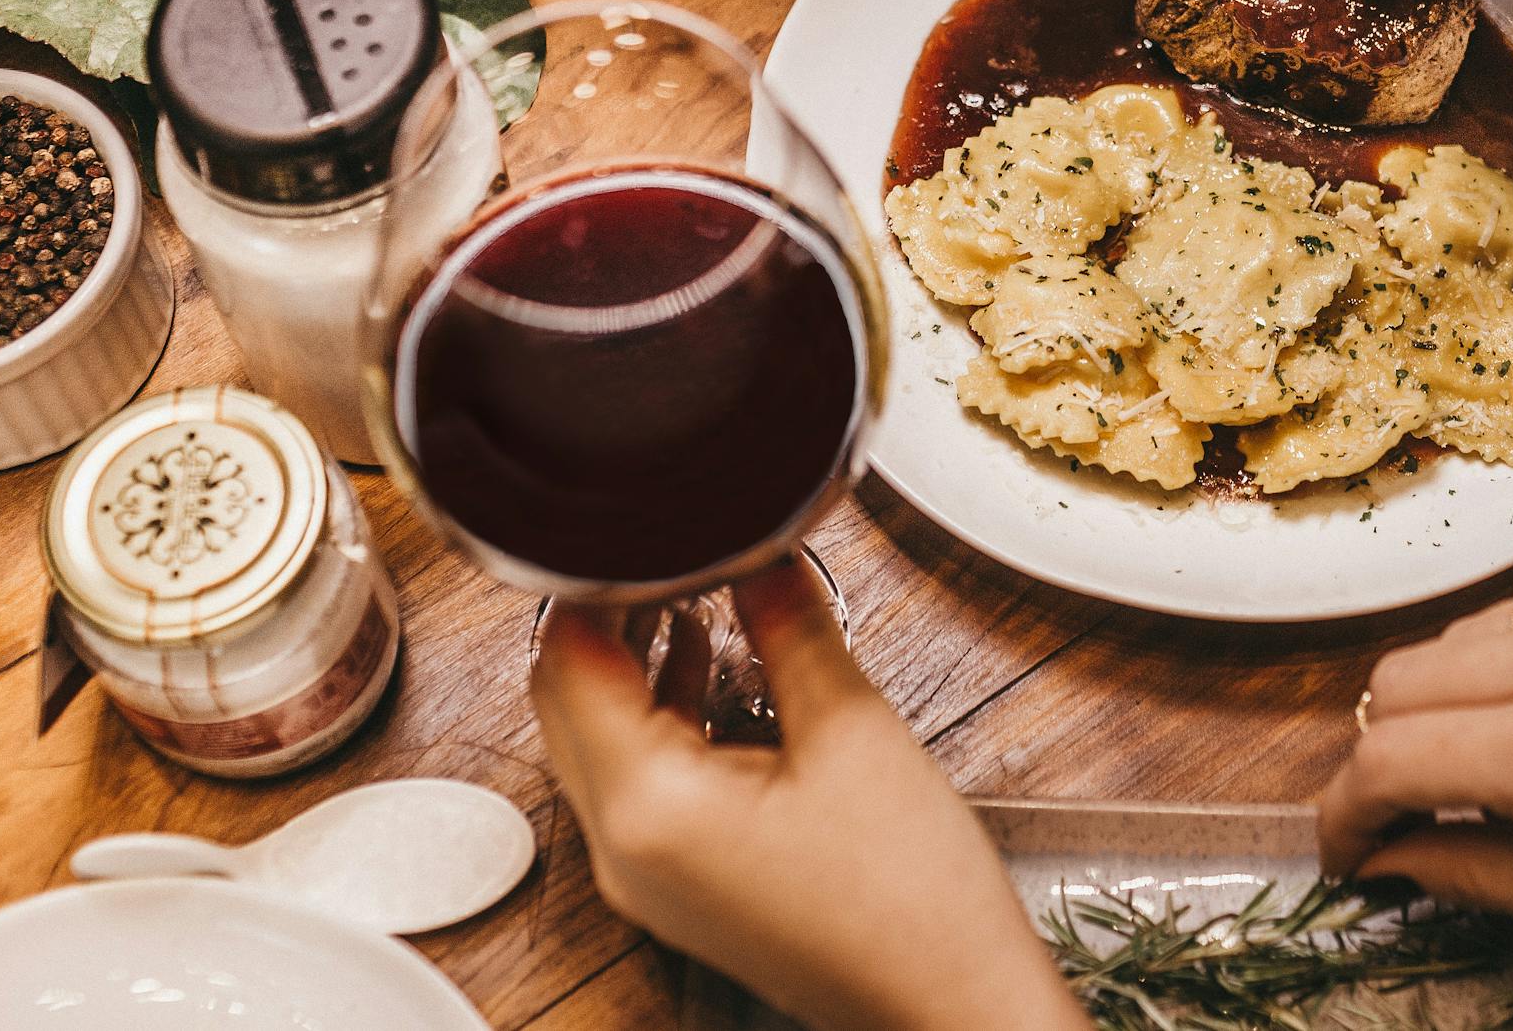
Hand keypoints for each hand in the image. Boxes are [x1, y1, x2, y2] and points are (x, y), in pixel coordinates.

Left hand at [530, 564, 1086, 1030]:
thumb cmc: (910, 895)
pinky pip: (636, 784)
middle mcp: (622, 848)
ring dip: (632, 666)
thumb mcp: (852, 728)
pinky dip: (660, 720)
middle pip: (565, 701)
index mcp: (648, 806)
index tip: (645, 528)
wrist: (948, 1002)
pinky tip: (715, 672)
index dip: (598, 581)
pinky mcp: (679, 886)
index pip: (568, 660)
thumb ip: (788, 625)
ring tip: (694, 595)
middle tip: (670, 553)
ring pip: (596, 742)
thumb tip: (759, 547)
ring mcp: (645, 876)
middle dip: (607, 618)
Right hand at [1320, 555, 1512, 949]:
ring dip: (1457, 703)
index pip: (1387, 760)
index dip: (1346, 817)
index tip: (1349, 857)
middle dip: (1391, 755)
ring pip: (1466, 637)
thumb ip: (1479, 873)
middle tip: (1422, 817)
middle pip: (1402, 681)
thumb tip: (1390, 861)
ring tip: (1511, 768)